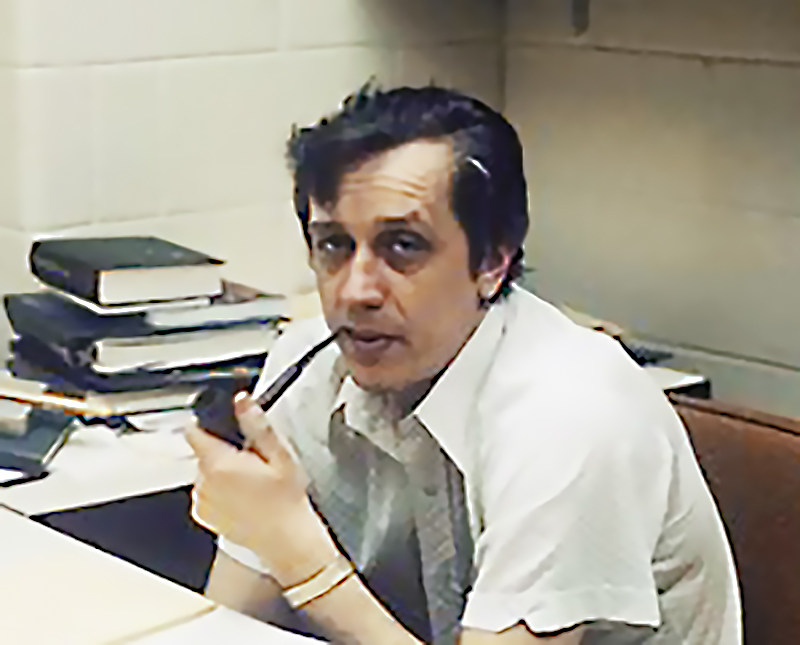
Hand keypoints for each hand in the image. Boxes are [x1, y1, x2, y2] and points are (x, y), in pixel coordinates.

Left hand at [186, 392, 339, 585]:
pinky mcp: (205, 517)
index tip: (222, 424)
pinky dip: (219, 491)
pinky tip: (244, 496)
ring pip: (205, 473)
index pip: (194, 432)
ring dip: (220, 472)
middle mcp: (204, 483)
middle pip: (203, 453)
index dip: (206, 423)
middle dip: (223, 451)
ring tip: (250, 480)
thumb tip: (243, 402)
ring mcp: (202, 502)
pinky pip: (206, 493)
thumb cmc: (286, 501)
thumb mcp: (279, 455)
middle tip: (251, 459)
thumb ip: (256, 425)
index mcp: (218, 464)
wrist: (287, 541)